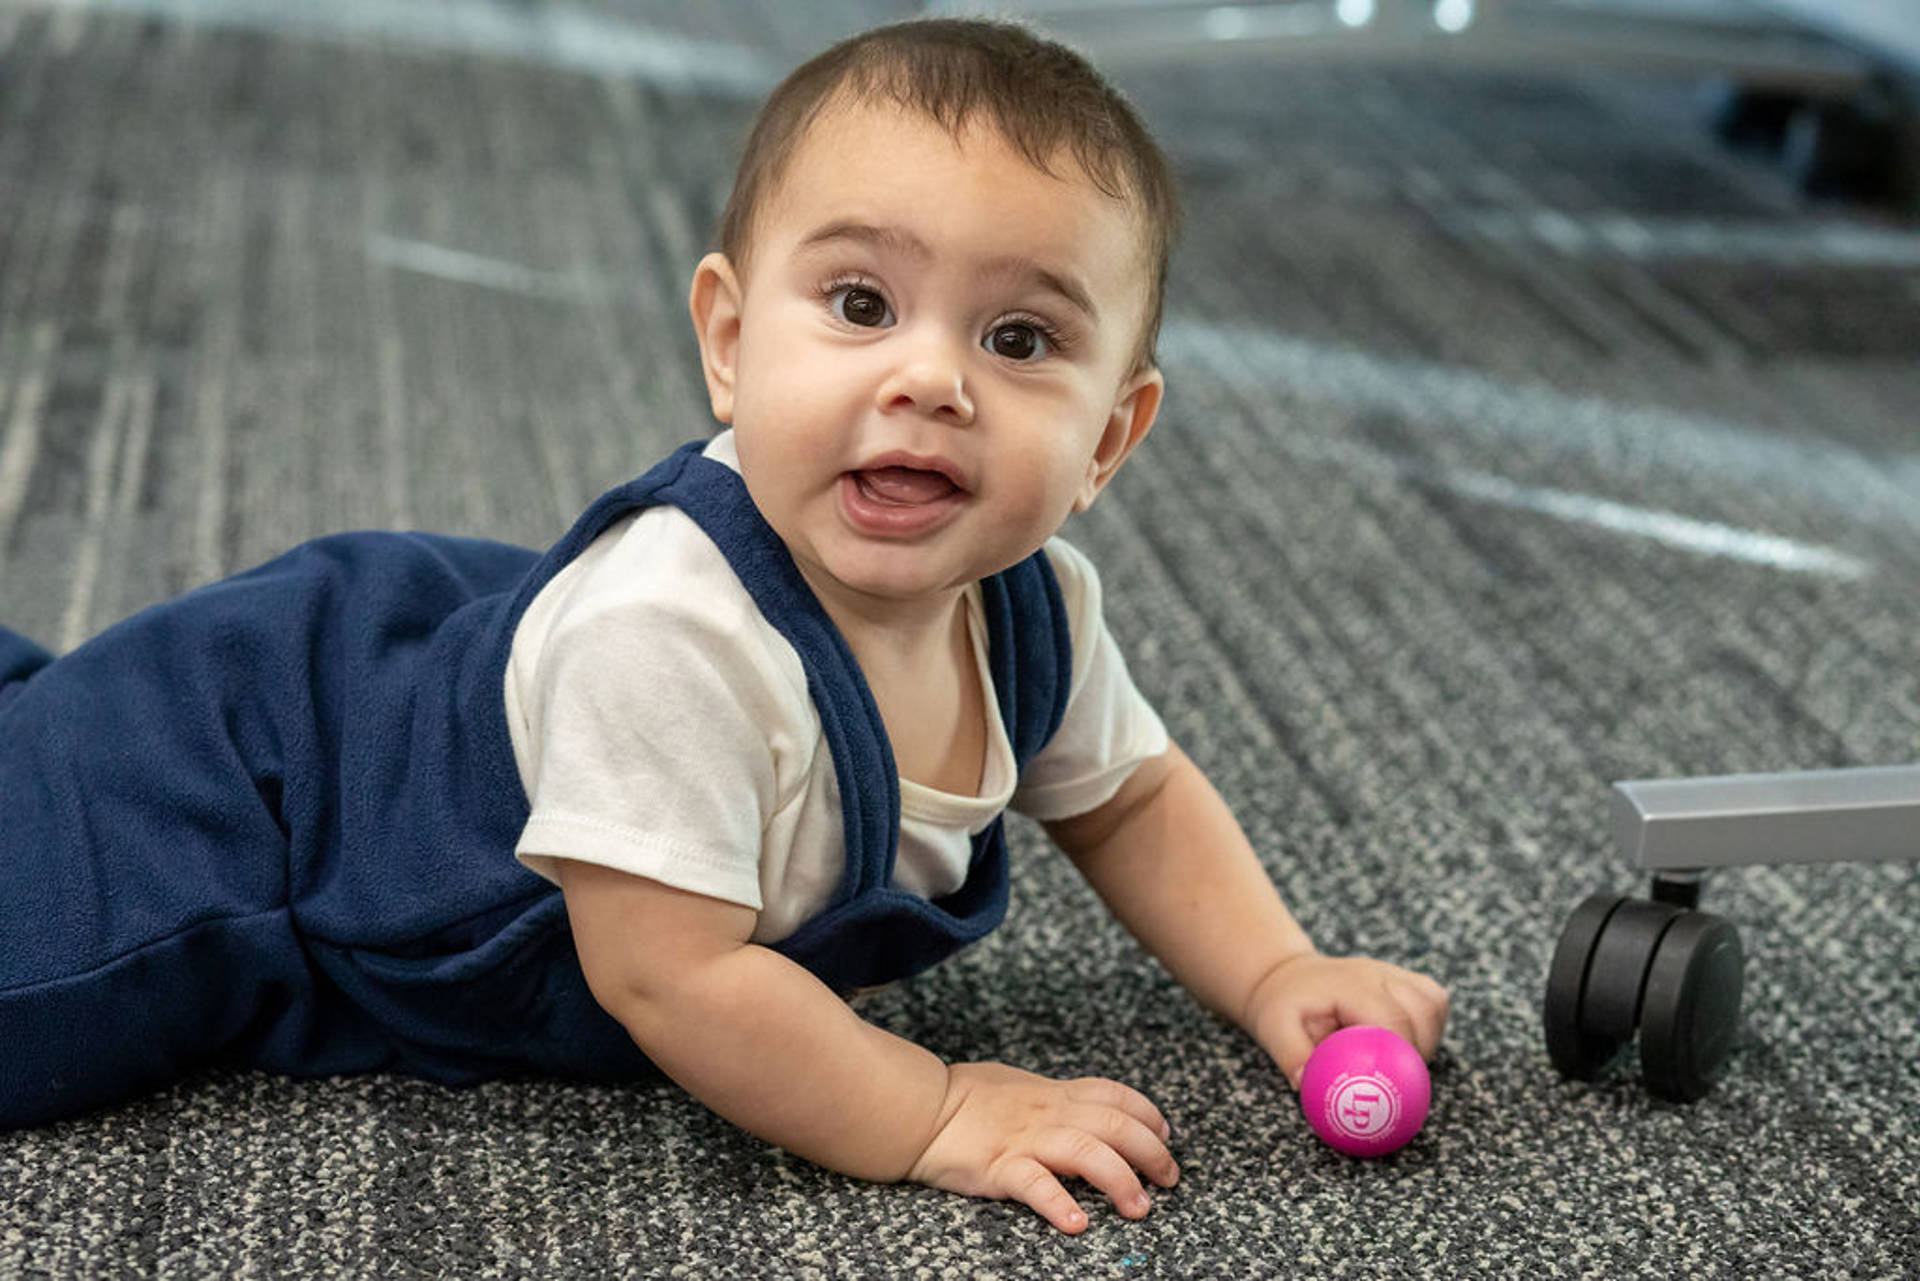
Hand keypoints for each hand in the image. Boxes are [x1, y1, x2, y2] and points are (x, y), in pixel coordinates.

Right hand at [906, 1062, 1179, 1233]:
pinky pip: (1035, 1184)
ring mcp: (1025, 1140)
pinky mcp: (999, 1167)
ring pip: (1087, 1153)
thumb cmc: (966, 1097)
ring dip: (1120, 1180)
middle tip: (1169, 1179)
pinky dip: (1060, 1204)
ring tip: (1138, 1208)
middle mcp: (1048, 1113)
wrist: (920, 1107)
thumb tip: (1084, 1108)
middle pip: (1114, 1125)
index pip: (1113, 1095)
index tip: (1165, 1133)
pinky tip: (1077, 1224)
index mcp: (1053, 1093)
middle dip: (1151, 1152)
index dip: (1147, 1113)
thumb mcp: (1019, 1085)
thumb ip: (1053, 1097)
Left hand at [1246, 953, 1448, 1088]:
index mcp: (1351, 985)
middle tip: (1395, 1080)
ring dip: (1427, 1039)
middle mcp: (1379, 973)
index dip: (1402, 1054)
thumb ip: (1292, 1056)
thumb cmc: (1284, 1005)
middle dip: (1417, 1052)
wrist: (1290, 977)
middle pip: (1422, 1011)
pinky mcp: (1406, 981)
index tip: (1393, 1085)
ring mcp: (1395, 973)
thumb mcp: (1275, 1030)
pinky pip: (1434, 1002)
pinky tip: (1408, 1043)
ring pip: (1433, 1005)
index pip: (1393, 1018)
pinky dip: (1430, 1026)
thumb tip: (1309, 1084)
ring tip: (1399, 1061)